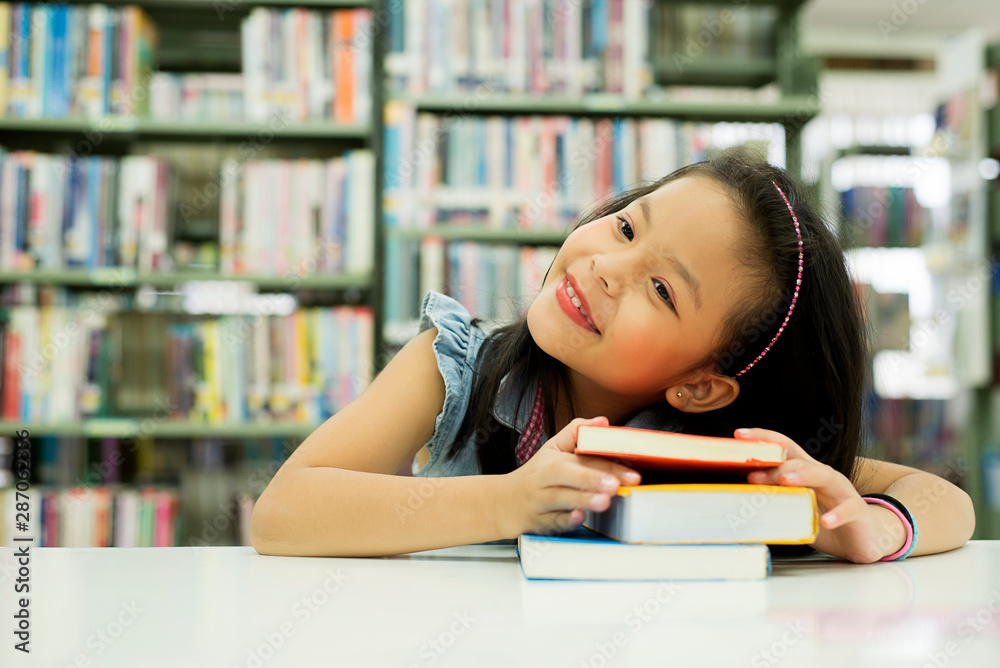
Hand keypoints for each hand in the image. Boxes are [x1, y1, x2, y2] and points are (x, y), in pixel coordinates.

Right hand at [494, 416, 641, 537]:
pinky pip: (549, 522)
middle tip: (616, 484)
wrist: (504, 503)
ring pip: (559, 498)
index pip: (581, 458)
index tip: (631, 472)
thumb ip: (577, 433)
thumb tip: (603, 422)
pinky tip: (578, 518)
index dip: (607, 464)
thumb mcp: (552, 449)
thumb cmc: (535, 476)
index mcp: (552, 460)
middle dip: (592, 478)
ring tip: (604, 501)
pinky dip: (564, 520)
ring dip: (582, 499)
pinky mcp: (537, 522)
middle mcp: (544, 479)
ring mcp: (540, 501)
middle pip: (566, 474)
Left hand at [735, 427, 906, 562]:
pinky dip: (837, 515)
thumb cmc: (825, 518)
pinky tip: (826, 521)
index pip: (784, 447)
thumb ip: (774, 498)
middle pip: (800, 461)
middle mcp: (824, 476)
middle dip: (776, 465)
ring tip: (785, 480)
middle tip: (753, 473)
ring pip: (824, 476)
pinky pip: (848, 509)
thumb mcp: (796, 506)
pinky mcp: (858, 512)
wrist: (866, 537)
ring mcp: (843, 491)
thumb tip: (737, 492)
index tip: (738, 435)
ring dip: (803, 475)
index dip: (763, 438)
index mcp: (806, 472)